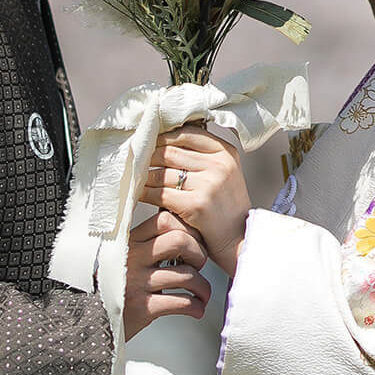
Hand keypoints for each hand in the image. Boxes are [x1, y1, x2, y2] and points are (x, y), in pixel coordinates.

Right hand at [124, 209, 210, 339]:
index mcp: (130, 243)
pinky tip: (196, 309)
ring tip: (203, 293)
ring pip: (186, 275)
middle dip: (198, 253)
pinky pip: (181, 303)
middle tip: (199, 265)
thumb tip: (181, 233)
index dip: (187, 229)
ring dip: (202, 286)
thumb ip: (145, 245)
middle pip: (179, 241)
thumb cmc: (113, 288)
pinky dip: (195, 307)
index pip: (164, 220)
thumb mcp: (123, 258)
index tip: (194, 242)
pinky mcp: (142, 308)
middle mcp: (133, 259)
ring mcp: (138, 283)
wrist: (91, 319)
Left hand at [144, 126, 250, 276]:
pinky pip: (160, 194)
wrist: (239, 240)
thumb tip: (166, 142)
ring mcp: (208, 184)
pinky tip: (138, 194)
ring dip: (144, 176)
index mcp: (226, 152)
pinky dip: (145, 193)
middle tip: (136, 160)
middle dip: (150, 156)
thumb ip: (203, 156)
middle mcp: (219, 164)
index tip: (150, 141)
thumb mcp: (224, 173)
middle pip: (171, 151)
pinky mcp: (196, 205)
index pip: (188, 134)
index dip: (164, 137)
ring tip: (136, 178)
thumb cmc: (226, 206)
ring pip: (163, 173)